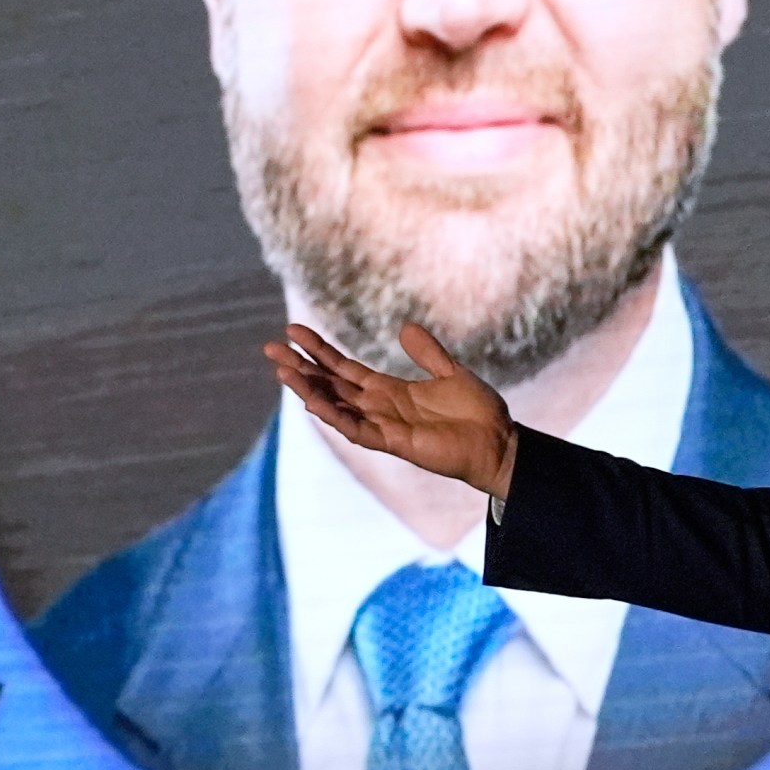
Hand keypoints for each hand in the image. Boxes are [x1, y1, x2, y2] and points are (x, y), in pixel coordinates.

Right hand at [264, 323, 518, 498]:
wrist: (498, 441)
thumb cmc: (477, 413)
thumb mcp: (451, 372)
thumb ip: (427, 352)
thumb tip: (404, 327)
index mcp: (390, 390)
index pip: (344, 368)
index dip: (319, 351)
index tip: (292, 332)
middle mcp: (380, 408)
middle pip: (331, 385)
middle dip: (301, 368)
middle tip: (270, 348)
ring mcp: (384, 425)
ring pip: (336, 406)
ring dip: (309, 390)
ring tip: (282, 371)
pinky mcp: (394, 442)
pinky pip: (357, 429)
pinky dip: (336, 415)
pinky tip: (314, 401)